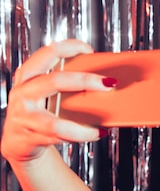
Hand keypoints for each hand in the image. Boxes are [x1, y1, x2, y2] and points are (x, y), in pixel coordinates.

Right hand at [1, 39, 113, 162]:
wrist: (20, 143)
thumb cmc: (42, 114)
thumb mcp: (49, 95)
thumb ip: (68, 85)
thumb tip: (107, 82)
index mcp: (28, 76)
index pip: (47, 53)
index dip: (69, 48)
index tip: (89, 50)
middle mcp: (23, 93)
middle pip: (54, 81)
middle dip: (85, 80)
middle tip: (109, 83)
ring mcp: (24, 116)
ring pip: (55, 122)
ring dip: (83, 125)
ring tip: (104, 124)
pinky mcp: (28, 136)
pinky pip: (58, 136)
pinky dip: (81, 135)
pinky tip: (96, 133)